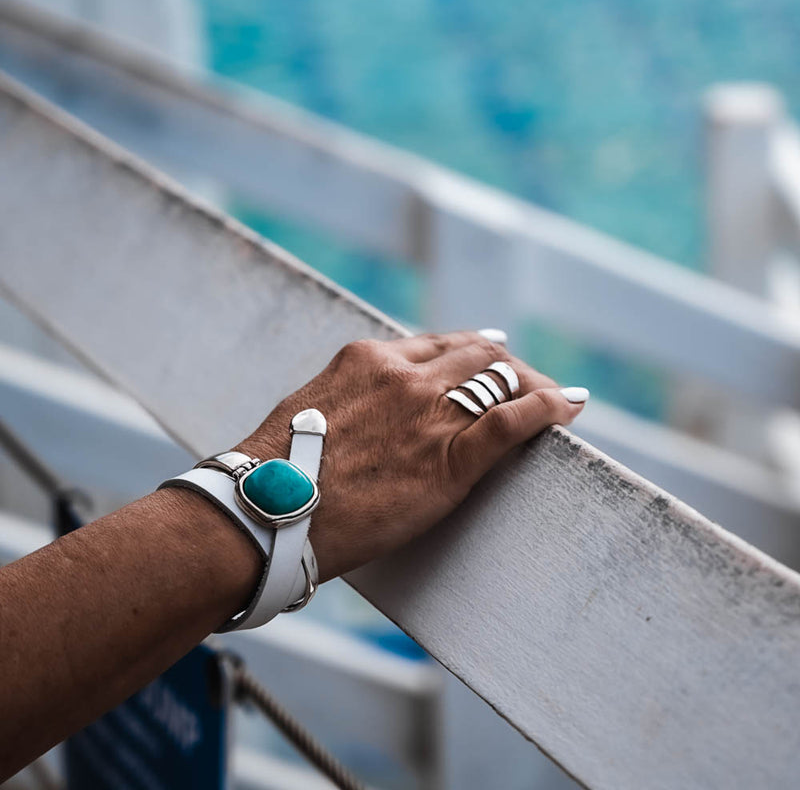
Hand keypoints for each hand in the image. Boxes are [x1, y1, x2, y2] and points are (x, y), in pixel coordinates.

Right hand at [236, 331, 586, 581]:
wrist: (267, 512)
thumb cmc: (277, 471)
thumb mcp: (311, 410)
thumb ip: (349, 398)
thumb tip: (365, 409)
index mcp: (368, 359)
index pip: (440, 344)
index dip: (474, 350)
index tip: (492, 356)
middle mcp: (404, 376)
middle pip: (479, 354)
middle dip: (510, 365)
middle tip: (529, 381)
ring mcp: (428, 413)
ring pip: (502, 379)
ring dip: (535, 384)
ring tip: (556, 397)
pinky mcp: (449, 458)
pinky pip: (513, 421)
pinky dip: (550, 409)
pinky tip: (571, 407)